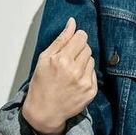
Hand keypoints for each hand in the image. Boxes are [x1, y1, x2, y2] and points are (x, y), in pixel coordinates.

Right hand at [22, 17, 97, 134]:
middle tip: (68, 60)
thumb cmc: (42, 84)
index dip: (77, 38)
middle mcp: (75, 70)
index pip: (81, 37)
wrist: (44, 112)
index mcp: (62, 60)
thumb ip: (61, 39)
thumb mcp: (45, 58)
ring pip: (91, 59)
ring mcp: (84, 81)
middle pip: (87, 47)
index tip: (73, 43)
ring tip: (70, 71)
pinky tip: (75, 80)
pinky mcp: (91, 90)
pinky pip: (94, 73)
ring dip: (83, 62)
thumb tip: (72, 22)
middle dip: (79, 50)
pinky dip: (86, 74)